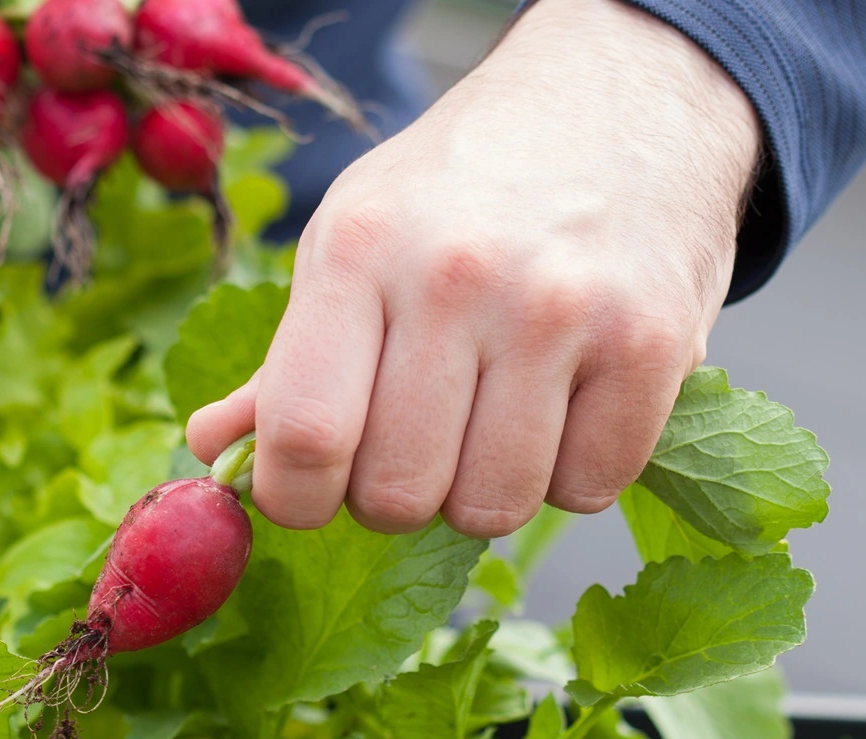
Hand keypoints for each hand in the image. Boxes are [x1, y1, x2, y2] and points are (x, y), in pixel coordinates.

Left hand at [187, 0, 760, 536]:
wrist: (620, 101)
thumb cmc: (461, 190)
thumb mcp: (351, 242)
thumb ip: (286, 361)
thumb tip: (212, 446)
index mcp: (357, 251)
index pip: (304, 436)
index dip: (295, 497)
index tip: (310, 491)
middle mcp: (457, 277)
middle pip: (396, 494)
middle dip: (392, 498)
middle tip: (411, 447)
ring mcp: (562, 310)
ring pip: (493, 508)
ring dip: (481, 493)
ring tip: (488, 424)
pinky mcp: (653, 342)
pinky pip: (588, 490)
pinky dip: (569, 475)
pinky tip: (562, 412)